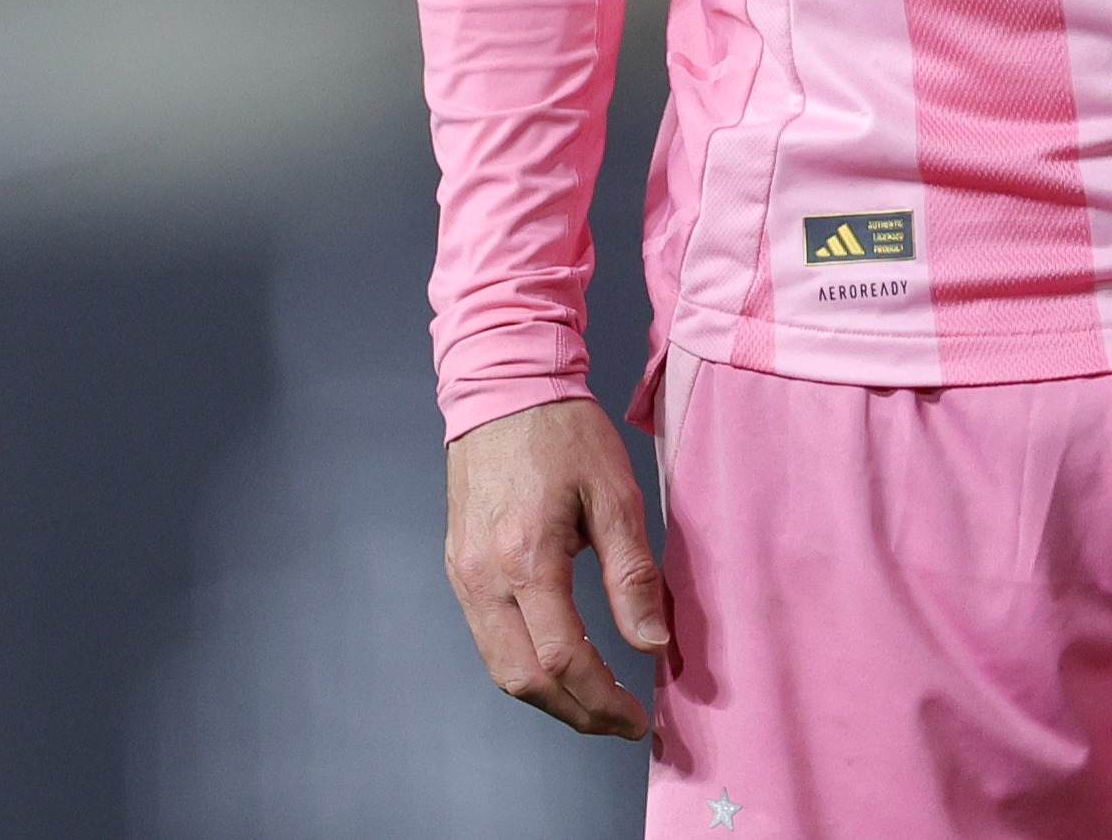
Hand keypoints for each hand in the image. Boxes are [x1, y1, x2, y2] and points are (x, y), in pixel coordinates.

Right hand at [444, 396, 671, 738]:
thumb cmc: (562, 432)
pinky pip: (488, 640)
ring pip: (500, 669)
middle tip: (620, 721)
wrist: (502, 388)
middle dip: (576, 713)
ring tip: (597, 702)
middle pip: (523, 681)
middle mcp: (484, 578)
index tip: (637, 718)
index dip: (602, 700)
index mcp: (526, 559)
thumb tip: (652, 644)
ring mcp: (464, 576)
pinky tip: (560, 663)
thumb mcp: (614, 493)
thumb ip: (632, 574)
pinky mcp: (459, 568)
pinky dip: (525, 667)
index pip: (562, 659)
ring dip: (549, 697)